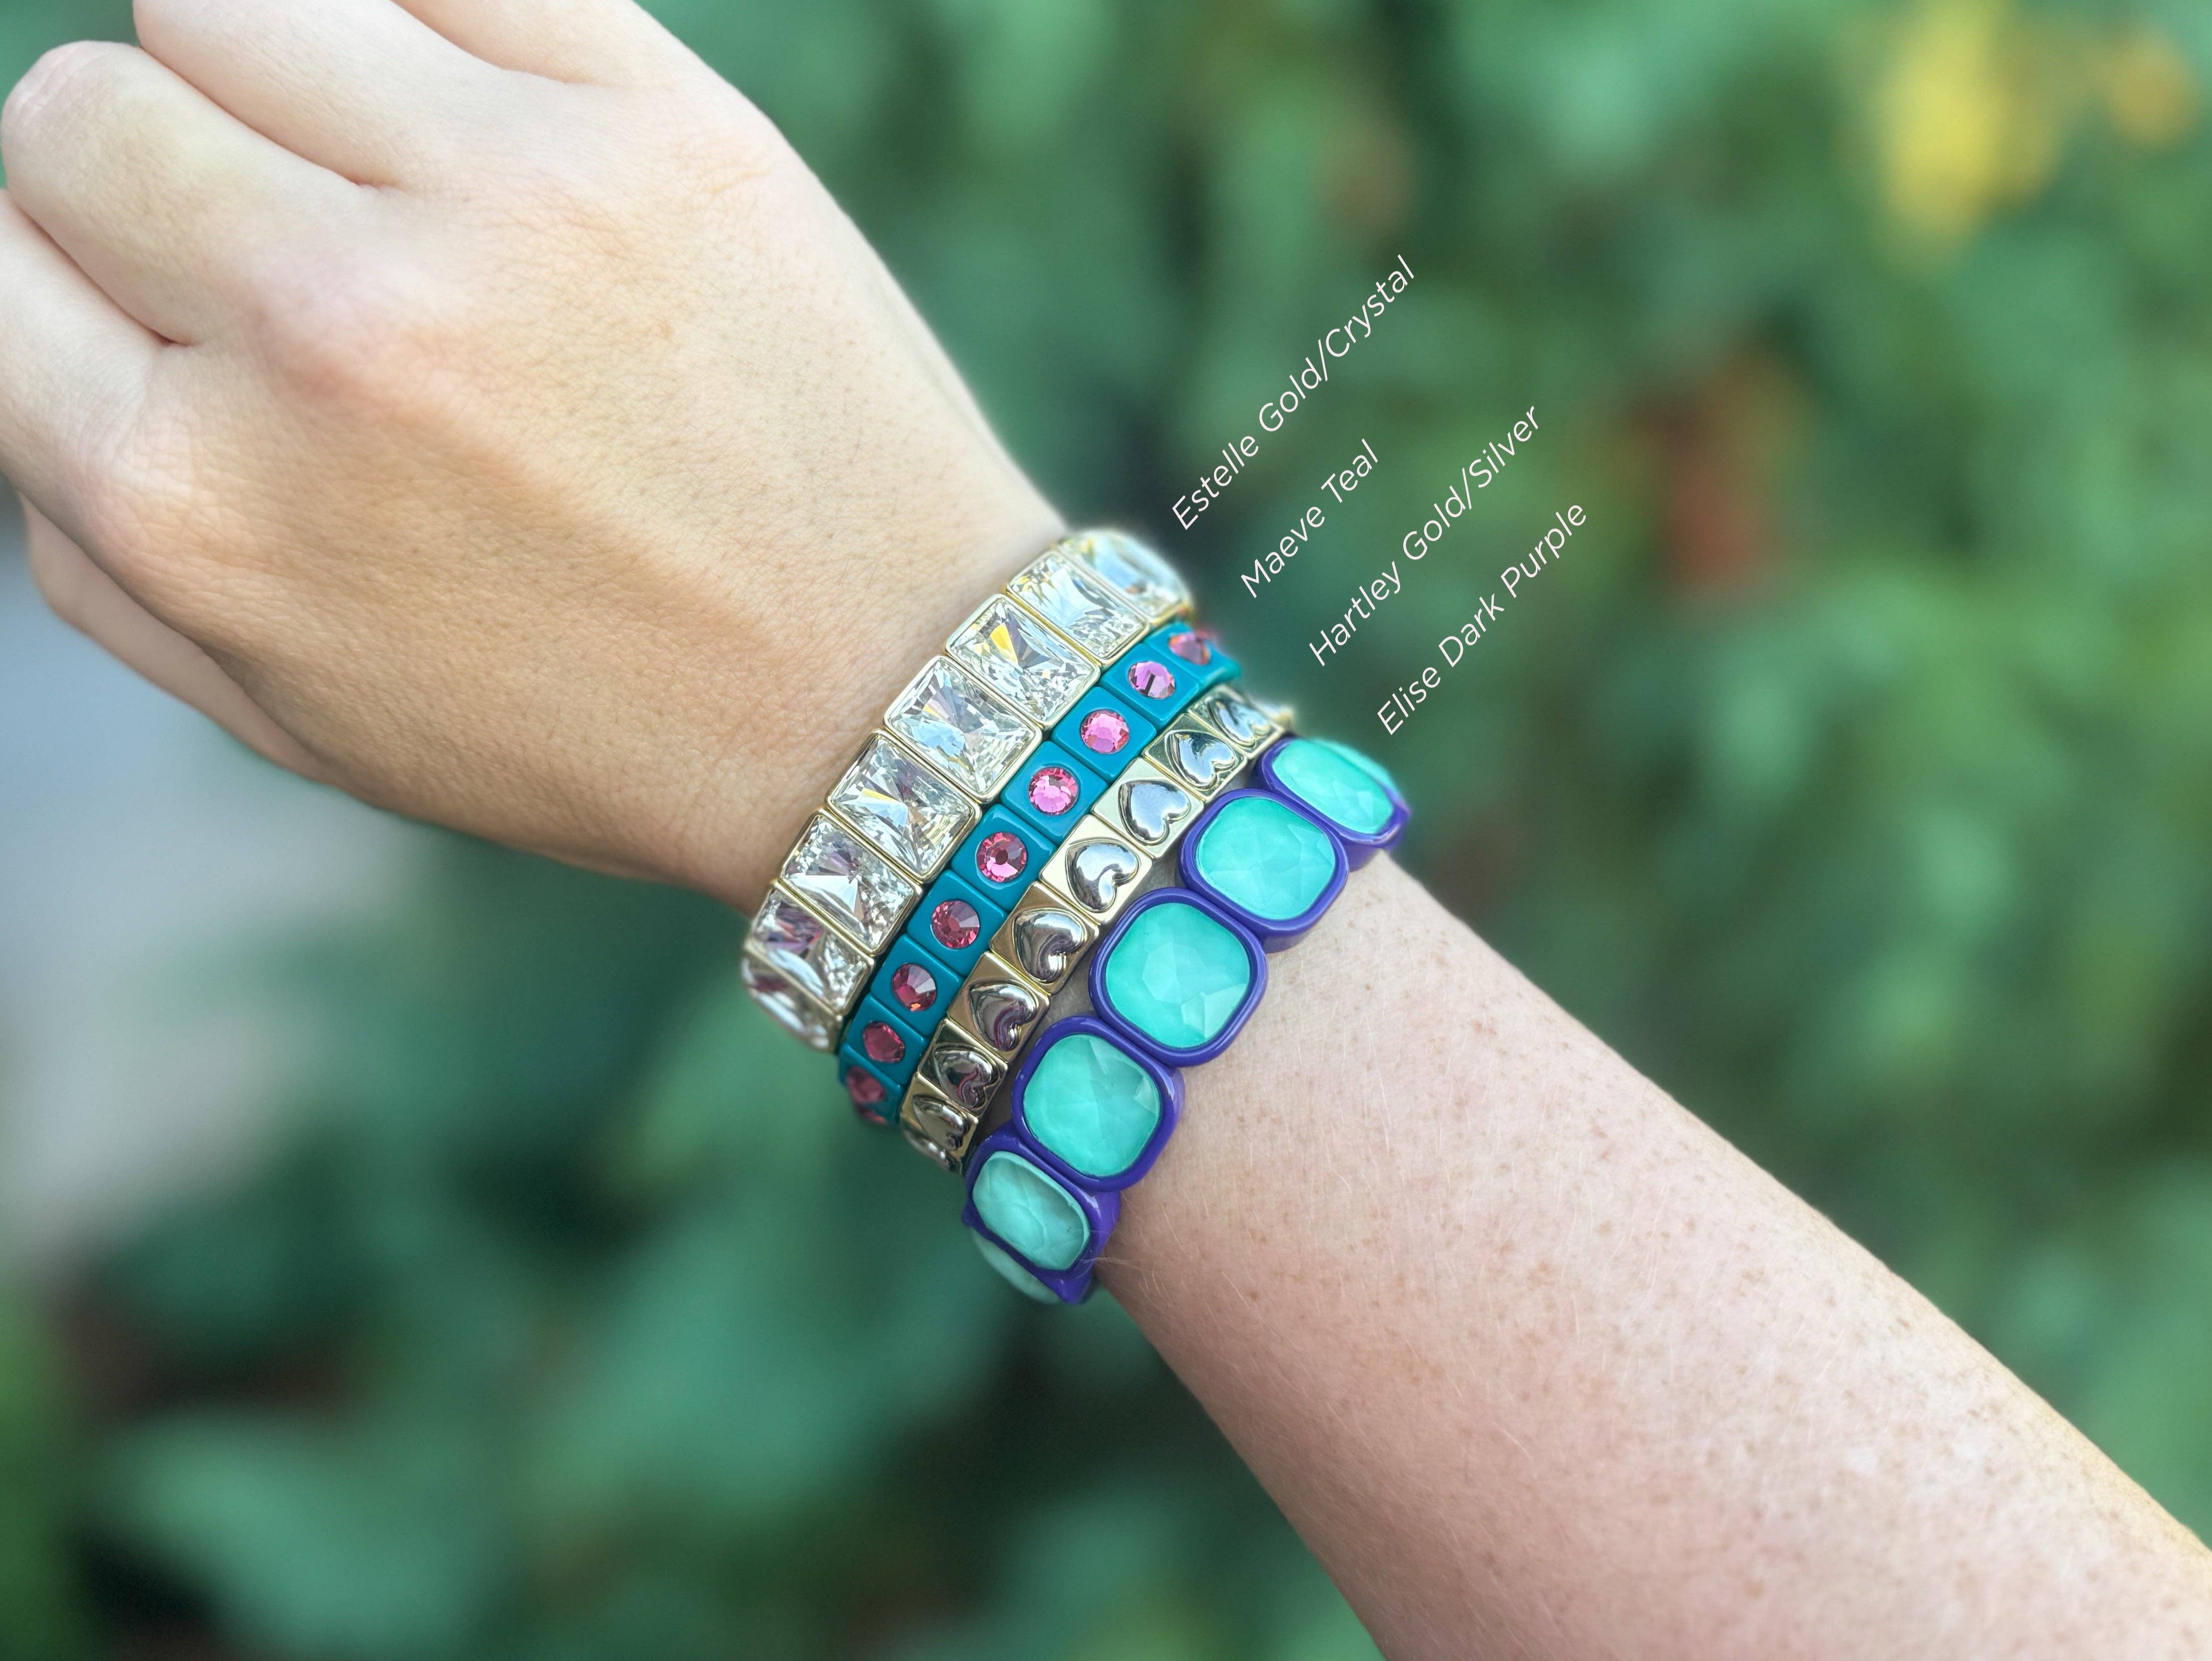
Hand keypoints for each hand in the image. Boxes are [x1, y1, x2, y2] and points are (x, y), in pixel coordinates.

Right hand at [0, 0, 1060, 906]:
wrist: (879, 696)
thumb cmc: (587, 720)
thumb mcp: (299, 707)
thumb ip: (104, 540)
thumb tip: (30, 343)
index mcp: (197, 505)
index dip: (59, 281)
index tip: (151, 310)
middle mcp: (321, 333)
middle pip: (77, 114)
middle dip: (152, 186)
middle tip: (282, 263)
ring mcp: (495, 206)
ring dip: (271, 86)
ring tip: (379, 187)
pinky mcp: (651, 120)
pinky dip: (410, 16)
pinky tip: (462, 111)